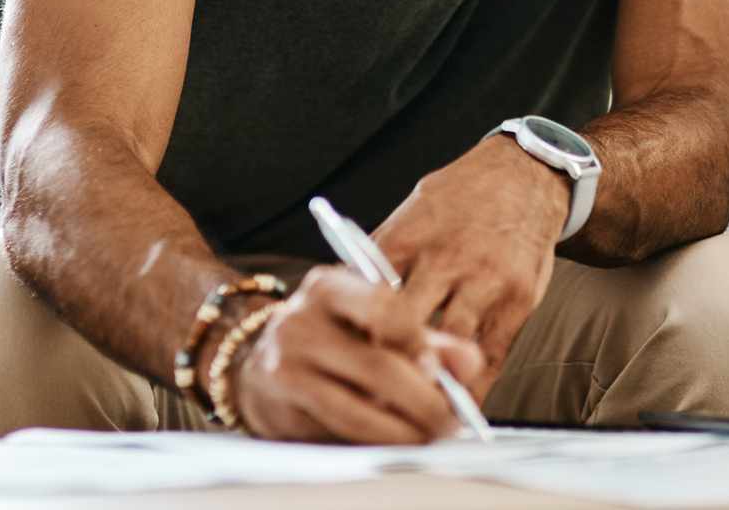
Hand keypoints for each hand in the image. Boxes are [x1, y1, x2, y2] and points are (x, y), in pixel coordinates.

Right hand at [231, 266, 483, 442]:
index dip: (420, 343)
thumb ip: (426, 340)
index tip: (443, 373)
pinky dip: (374, 442)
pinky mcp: (278, 407)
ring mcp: (284, 364)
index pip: (383, 306)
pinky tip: (394, 441)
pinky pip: (338, 430)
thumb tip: (470, 362)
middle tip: (450, 420)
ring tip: (428, 436)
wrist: (258, 364)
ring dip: (403, 431)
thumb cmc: (331, 339)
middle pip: (377, 366)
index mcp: (327, 286)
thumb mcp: (372, 324)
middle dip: (424, 400)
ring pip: (359, 408)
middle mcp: (299, 320)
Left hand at [370, 136, 567, 397]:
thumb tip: (346, 298)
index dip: (350, 331)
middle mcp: (445, 258)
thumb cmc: (460, 198)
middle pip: (403, 324)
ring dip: (430, 380)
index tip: (340, 361)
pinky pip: (492, 355)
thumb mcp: (413, 211)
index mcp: (408, 236)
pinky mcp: (517, 299)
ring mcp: (484, 280)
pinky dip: (474, 386)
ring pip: (449, 345)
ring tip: (412, 408)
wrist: (525, 175)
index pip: (366, 294)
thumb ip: (383, 255)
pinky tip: (458, 404)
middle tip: (371, 393)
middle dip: (385, 360)